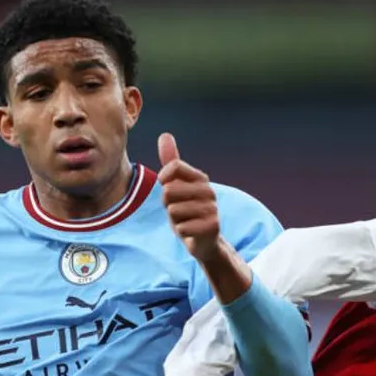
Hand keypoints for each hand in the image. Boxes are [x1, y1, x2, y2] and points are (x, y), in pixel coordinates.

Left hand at [158, 132, 221, 262]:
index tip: (169, 188)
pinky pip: (181, 227)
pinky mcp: (211, 226)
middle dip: (168, 204)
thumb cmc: (187, 211)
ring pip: (173, 210)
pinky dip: (181, 232)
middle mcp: (208, 190)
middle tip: (179, 210)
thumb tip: (165, 134)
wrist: (204, 240)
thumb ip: (171, 162)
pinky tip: (191, 232)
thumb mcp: (177, 185)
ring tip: (186, 221)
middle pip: (168, 190)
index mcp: (200, 177)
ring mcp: (211, 208)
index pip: (172, 167)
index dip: (163, 180)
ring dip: (174, 220)